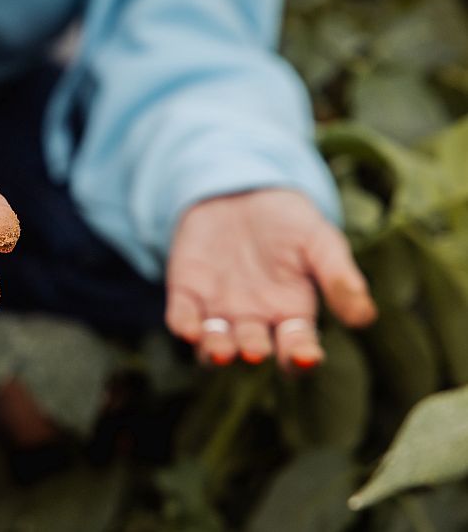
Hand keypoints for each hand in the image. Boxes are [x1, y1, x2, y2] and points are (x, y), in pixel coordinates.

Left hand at [165, 189, 375, 369]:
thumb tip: (365, 317)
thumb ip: (338, 277)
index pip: (297, 347)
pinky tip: (187, 329)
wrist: (240, 190)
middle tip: (256, 349)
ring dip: (215, 350)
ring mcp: (218, 308)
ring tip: (220, 351)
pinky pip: (181, 317)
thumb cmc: (288, 220)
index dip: (301, 357)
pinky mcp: (186, 292)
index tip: (306, 356)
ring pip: (215, 343)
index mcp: (292, 313)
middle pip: (253, 348)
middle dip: (254, 351)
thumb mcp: (319, 241)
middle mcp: (255, 320)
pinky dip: (184, 325)